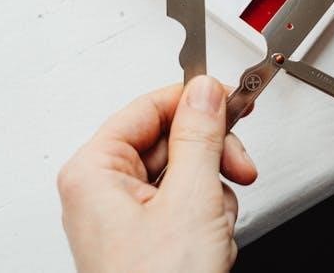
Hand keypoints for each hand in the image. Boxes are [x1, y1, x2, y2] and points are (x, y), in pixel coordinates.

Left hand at [57, 76, 257, 272]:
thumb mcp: (190, 199)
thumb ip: (200, 136)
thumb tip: (205, 92)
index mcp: (95, 170)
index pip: (149, 107)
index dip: (195, 102)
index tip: (232, 101)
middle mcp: (102, 190)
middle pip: (170, 140)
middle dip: (211, 160)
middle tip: (238, 167)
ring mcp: (125, 216)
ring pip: (185, 173)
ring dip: (213, 195)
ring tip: (214, 224)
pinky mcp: (147, 237)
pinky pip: (185, 203)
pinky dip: (207, 218)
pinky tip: (210, 241)